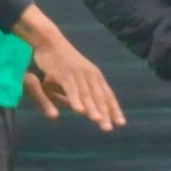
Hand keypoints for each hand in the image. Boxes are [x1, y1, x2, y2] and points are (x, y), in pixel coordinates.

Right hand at [14, 5, 125, 132]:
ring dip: (93, 108)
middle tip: (109, 129)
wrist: (49, 41)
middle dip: (105, 113)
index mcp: (94, 76)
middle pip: (99, 97)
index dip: (114, 109)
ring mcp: (77, 73)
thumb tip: (82, 110)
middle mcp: (89, 74)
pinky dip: (76, 100)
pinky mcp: (64, 73)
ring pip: (87, 94)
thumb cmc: (60, 63)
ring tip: (98, 121)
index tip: (121, 123)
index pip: (107, 95)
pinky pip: (71, 89)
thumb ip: (77, 96)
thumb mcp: (72, 80)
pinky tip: (80, 111)